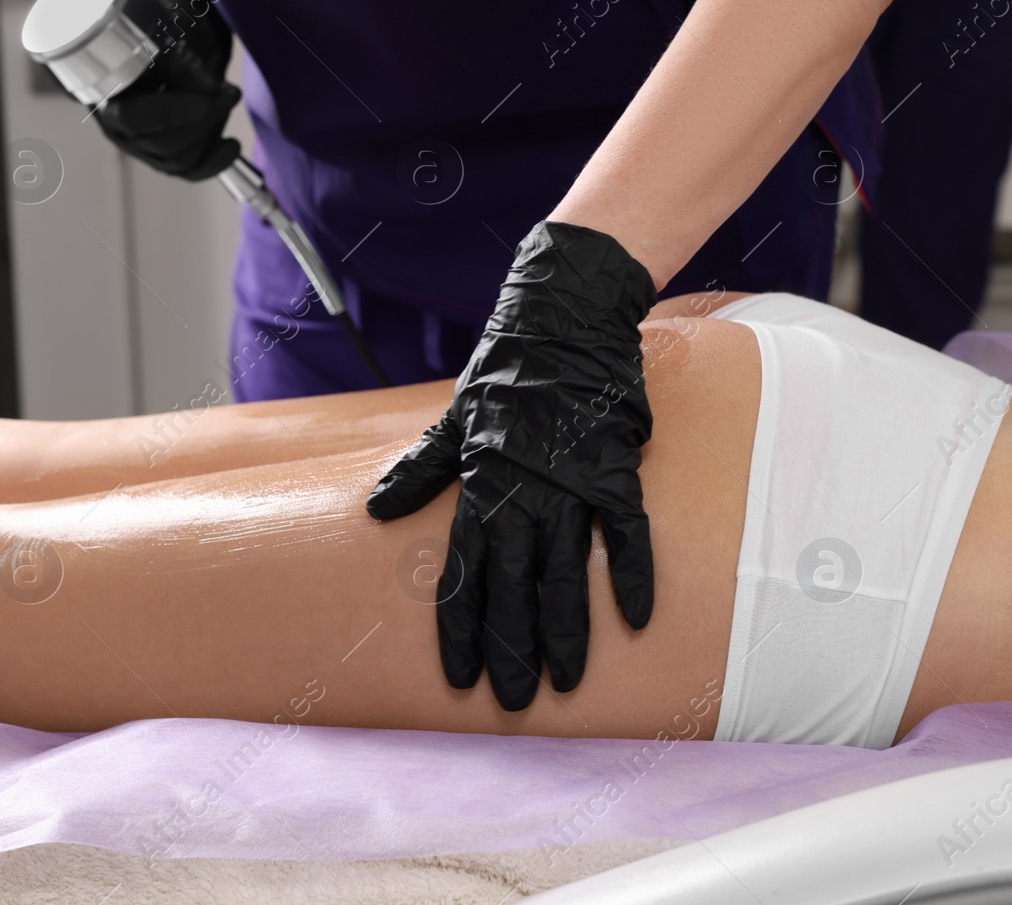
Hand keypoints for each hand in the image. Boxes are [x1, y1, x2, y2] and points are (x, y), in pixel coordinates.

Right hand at [94, 0, 240, 180]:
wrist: (165, 41)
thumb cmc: (159, 34)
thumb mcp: (165, 35)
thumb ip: (181, 61)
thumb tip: (209, 91)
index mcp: (105, 94)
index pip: (133, 118)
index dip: (171, 113)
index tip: (206, 100)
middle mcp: (118, 128)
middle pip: (163, 143)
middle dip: (204, 120)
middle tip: (229, 92)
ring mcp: (141, 147)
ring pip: (180, 158)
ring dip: (213, 131)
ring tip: (229, 97)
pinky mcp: (164, 157)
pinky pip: (189, 171)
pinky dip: (215, 162)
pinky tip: (232, 146)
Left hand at [366, 221, 657, 710]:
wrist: (562, 312)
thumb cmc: (506, 364)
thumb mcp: (454, 415)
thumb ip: (422, 467)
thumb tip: (376, 510)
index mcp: (479, 484)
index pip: (462, 572)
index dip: (462, 628)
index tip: (462, 677)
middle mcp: (520, 492)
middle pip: (512, 586)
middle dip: (512, 647)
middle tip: (516, 700)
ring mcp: (569, 481)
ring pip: (565, 571)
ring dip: (567, 629)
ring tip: (568, 679)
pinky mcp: (613, 466)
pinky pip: (625, 531)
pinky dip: (632, 573)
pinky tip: (635, 619)